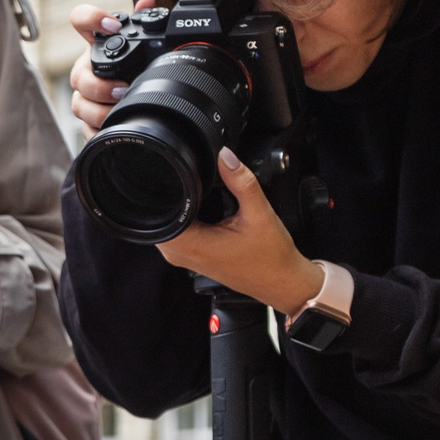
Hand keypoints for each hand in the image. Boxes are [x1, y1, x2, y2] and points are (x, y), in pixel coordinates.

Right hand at [66, 0, 155, 132]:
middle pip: (77, 75)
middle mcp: (85, 69)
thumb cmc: (132, 66)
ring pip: (78, 104)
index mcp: (96, 45)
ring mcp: (84, 95)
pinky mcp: (88, 121)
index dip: (91, 19)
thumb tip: (147, 1)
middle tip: (122, 88)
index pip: (81, 20)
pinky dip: (98, 131)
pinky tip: (114, 129)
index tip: (111, 26)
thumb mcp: (141, 43)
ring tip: (120, 109)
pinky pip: (85, 129)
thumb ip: (143, 20)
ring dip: (98, 110)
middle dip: (98, 84)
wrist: (131, 97)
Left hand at [153, 146, 326, 315]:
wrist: (282, 282)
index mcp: (194, 246)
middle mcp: (183, 255)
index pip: (158, 213)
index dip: (165, 191)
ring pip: (168, 223)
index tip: (182, 178)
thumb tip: (225, 156)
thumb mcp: (259, 214)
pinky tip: (208, 211)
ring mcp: (186, 259)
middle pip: (160, 216)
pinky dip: (188, 218)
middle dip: (175, 196)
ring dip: (182, 207)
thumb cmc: (271, 257)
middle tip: (199, 186)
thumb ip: (241, 182)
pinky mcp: (193, 258)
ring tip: (205, 198)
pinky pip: (178, 232)